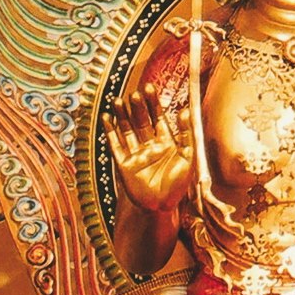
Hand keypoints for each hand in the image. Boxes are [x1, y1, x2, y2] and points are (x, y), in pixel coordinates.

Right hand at [108, 82, 191, 215]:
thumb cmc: (178, 185)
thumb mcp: (188, 157)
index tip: (149, 87)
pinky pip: (116, 145)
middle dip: (138, 107)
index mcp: (166, 142)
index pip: (158, 118)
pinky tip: (107, 118)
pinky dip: (110, 132)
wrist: (161, 207)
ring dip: (123, 115)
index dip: (154, 103)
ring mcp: (136, 154)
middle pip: (142, 121)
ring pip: (127, 130)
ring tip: (118, 100)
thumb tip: (185, 110)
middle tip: (134, 93)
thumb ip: (186, 134)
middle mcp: (150, 145)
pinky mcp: (124, 164)